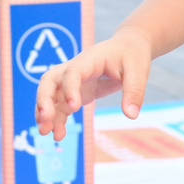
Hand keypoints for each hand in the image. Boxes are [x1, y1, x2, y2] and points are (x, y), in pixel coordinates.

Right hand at [37, 32, 151, 136]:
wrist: (128, 48)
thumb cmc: (132, 56)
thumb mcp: (139, 71)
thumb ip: (134, 92)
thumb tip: (131, 116)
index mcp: (89, 60)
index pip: (73, 72)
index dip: (70, 88)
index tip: (74, 107)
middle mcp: (75, 69)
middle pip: (49, 81)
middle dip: (44, 100)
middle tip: (45, 119)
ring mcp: (72, 81)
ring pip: (50, 96)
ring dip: (46, 113)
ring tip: (45, 133)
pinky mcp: (75, 92)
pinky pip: (60, 106)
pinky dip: (57, 120)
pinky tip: (58, 136)